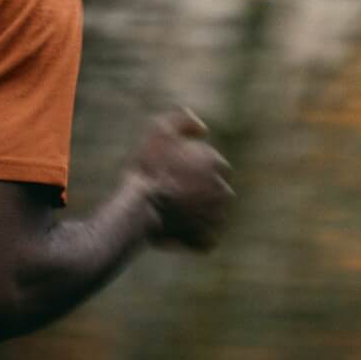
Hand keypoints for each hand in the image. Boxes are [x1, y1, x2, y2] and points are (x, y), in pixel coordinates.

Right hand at [130, 108, 233, 251]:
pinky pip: (207, 240)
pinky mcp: (205, 239)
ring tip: (176, 217)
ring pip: (213, 215)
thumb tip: (203, 129)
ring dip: (200, 216)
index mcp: (215, 164)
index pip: (216, 166)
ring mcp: (215, 217)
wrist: (138, 207)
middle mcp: (223, 190)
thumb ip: (182, 119)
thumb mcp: (159, 130)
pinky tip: (181, 235)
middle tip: (176, 197)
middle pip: (217, 191)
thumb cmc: (146, 169)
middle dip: (202, 194)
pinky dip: (197, 240)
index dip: (197, 170)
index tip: (178, 176)